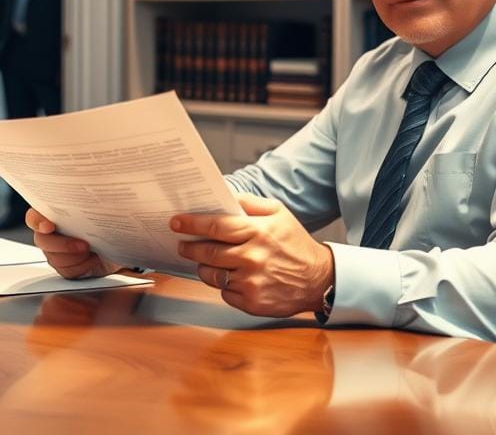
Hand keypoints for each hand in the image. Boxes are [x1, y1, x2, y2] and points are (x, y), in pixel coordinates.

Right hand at [26, 208, 122, 278]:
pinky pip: (66, 271)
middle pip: (42, 241)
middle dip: (63, 245)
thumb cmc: (105, 222)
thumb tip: (97, 189)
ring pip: (54, 259)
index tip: (49, 226)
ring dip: (75, 257)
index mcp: (52, 213)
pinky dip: (82, 267)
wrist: (116, 243)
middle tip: (84, 245)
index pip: (34, 217)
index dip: (37, 221)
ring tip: (92, 251)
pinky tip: (93, 259)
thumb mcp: (99, 209)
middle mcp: (50, 233)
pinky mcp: (64, 267)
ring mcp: (55, 251)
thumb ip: (91, 204)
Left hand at [172, 194, 334, 316]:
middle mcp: (253, 258)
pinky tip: (232, 276)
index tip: (176, 222)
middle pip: (207, 252)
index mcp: (258, 232)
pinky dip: (224, 285)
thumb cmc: (295, 244)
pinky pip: (224, 292)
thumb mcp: (278, 213)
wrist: (319, 279)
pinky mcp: (251, 302)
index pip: (215, 226)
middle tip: (183, 244)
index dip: (191, 224)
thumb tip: (223, 194)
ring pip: (211, 274)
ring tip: (207, 260)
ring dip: (204, 266)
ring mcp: (251, 282)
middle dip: (190, 247)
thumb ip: (249, 203)